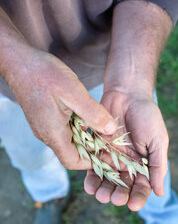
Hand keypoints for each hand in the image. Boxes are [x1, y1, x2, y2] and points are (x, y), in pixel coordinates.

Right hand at [7, 48, 116, 168]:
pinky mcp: (45, 119)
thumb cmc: (43, 74)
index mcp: (53, 133)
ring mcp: (45, 127)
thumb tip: (111, 130)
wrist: (20, 61)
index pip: (73, 162)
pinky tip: (89, 117)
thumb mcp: (73, 92)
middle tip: (111, 140)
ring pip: (69, 141)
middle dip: (93, 150)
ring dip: (87, 138)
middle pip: (73, 153)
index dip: (92, 161)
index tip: (109, 154)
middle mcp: (47, 134)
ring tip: (104, 129)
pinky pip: (64, 131)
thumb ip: (93, 113)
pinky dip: (79, 128)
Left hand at [84, 90, 168, 210]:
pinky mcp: (96, 149)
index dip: (138, 197)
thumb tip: (160, 193)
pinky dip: (91, 177)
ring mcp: (111, 158)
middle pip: (122, 186)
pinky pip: (92, 167)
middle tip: (115, 199)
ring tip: (100, 196)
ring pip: (106, 180)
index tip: (134, 205)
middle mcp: (126, 164)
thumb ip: (158, 166)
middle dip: (119, 195)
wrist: (127, 94)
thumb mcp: (157, 141)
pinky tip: (89, 186)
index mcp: (143, 165)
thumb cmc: (147, 116)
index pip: (141, 187)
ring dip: (103, 190)